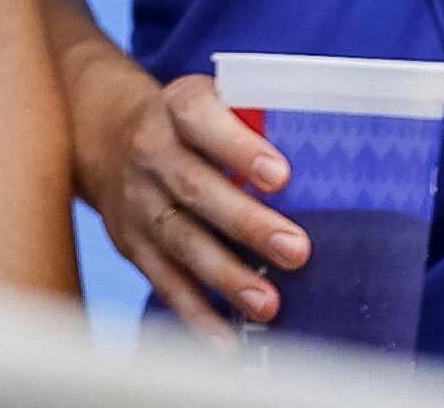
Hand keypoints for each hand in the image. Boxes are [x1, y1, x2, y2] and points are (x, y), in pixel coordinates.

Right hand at [68, 59, 302, 337]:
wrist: (108, 140)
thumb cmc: (192, 128)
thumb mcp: (214, 104)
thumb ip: (259, 124)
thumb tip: (334, 164)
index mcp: (179, 108)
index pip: (202, 120)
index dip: (239, 148)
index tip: (281, 176)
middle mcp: (152, 153)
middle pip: (196, 188)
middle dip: (247, 223)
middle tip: (296, 250)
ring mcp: (139, 202)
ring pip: (181, 239)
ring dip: (226, 275)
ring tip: (267, 303)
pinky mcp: (133, 245)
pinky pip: (164, 281)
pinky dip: (196, 313)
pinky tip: (226, 339)